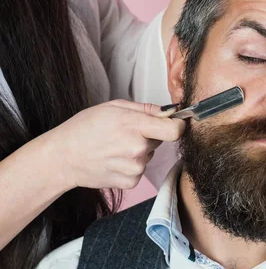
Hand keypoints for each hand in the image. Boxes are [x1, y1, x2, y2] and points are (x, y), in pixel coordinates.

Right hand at [47, 100, 184, 189]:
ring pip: (149, 155)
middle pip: (161, 140)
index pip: (175, 130)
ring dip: (139, 151)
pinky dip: (131, 166)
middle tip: (124, 133)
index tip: (174, 123)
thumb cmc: (84, 128)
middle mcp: (138, 149)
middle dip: (149, 135)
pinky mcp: (130, 182)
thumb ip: (146, 109)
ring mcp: (134, 168)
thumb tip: (171, 112)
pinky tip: (113, 160)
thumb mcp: (114, 107)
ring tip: (115, 147)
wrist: (62, 158)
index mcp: (136, 126)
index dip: (178, 126)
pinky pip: (141, 170)